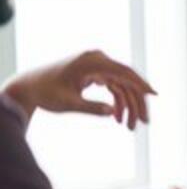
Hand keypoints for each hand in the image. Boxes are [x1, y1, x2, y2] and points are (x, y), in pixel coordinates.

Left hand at [3, 49, 155, 128]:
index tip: (154, 95)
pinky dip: (117, 103)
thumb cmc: (46, 93)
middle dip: (136, 103)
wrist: (29, 87)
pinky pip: (114, 88)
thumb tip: (113, 113)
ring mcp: (98, 67)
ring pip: (122, 87)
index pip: (123, 72)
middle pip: (126, 81)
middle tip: (144, 123)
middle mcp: (98, 60)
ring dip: (128, 106)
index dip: (141, 84)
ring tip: (130, 127)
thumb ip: (91, 108)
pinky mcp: (96, 74)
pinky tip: (118, 119)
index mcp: (92, 61)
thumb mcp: (68, 103)